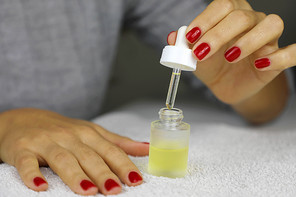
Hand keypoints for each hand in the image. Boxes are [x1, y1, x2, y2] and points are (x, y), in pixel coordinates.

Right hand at [0, 108, 148, 194]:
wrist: (25, 119)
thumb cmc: (64, 129)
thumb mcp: (92, 132)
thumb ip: (118, 143)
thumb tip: (146, 149)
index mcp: (89, 134)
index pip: (110, 150)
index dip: (123, 165)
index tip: (135, 180)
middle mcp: (70, 136)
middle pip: (89, 156)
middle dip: (103, 173)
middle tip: (115, 189)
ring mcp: (46, 142)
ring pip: (63, 158)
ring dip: (76, 175)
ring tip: (87, 191)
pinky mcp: (23, 149)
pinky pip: (27, 162)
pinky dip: (32, 174)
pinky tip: (40, 186)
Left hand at [168, 0, 295, 122]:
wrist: (227, 85)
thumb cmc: (213, 66)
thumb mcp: (195, 57)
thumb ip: (185, 46)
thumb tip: (173, 37)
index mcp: (229, 15)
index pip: (222, 6)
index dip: (206, 20)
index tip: (191, 37)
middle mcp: (251, 21)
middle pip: (242, 15)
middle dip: (219, 34)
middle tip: (202, 52)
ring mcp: (267, 39)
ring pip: (271, 24)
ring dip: (249, 40)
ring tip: (230, 56)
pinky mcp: (278, 58)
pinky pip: (293, 51)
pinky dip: (281, 57)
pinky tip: (260, 65)